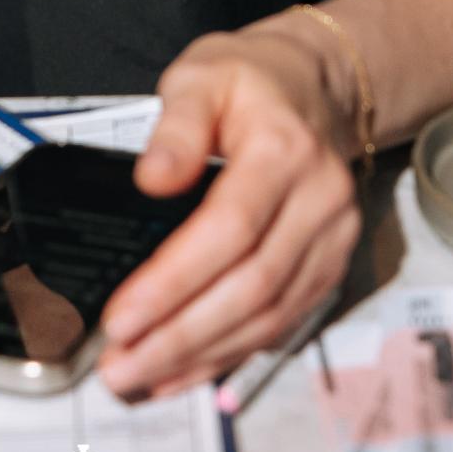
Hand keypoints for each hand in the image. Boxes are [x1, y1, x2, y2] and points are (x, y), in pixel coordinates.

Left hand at [96, 24, 359, 400]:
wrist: (316, 85)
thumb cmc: (251, 81)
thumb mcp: (201, 76)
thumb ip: (174, 126)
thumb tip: (152, 179)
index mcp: (284, 149)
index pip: (230, 229)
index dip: (175, 281)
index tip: (122, 317)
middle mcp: (320, 200)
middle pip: (253, 285)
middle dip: (182, 335)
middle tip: (120, 365)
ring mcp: (332, 238)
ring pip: (271, 315)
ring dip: (203, 354)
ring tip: (141, 375)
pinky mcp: (330, 264)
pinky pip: (283, 321)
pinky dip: (232, 353)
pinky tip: (185, 370)